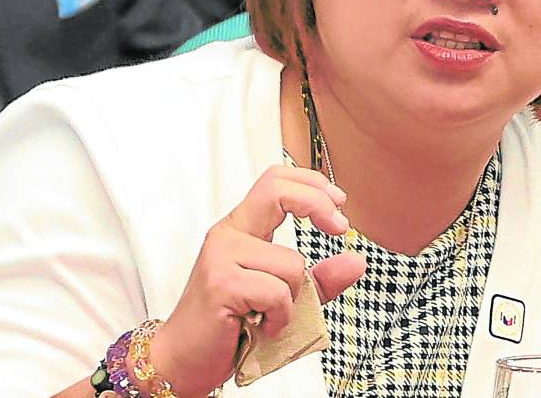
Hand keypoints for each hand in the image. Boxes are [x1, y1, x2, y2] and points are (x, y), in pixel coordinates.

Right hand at [146, 165, 365, 396]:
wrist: (184, 361)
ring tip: (270, 316)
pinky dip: (281, 317)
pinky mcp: (221, 283)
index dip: (312, 183)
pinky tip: (262, 328)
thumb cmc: (230, 326)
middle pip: (277, 191)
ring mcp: (221, 256)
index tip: (338, 203)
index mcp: (242, 228)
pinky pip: (277, 293)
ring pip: (291, 263)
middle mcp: (229, 234)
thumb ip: (319, 279)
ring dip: (294, 298)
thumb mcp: (285, 298)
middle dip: (318, 204)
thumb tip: (356, 260)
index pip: (275, 180)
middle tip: (340, 228)